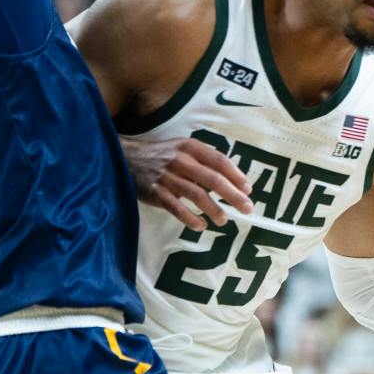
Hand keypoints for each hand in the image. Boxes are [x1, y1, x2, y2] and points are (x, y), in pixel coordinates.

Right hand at [121, 134, 252, 230]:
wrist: (125, 158)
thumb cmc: (161, 157)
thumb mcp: (182, 150)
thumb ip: (203, 161)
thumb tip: (232, 182)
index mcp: (190, 147)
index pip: (219, 160)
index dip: (236, 176)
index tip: (248, 190)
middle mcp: (180, 160)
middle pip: (213, 179)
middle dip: (233, 196)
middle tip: (246, 208)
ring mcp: (167, 176)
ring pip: (197, 195)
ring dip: (214, 209)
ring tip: (224, 220)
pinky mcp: (155, 192)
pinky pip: (177, 208)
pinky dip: (190, 219)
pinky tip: (201, 225)